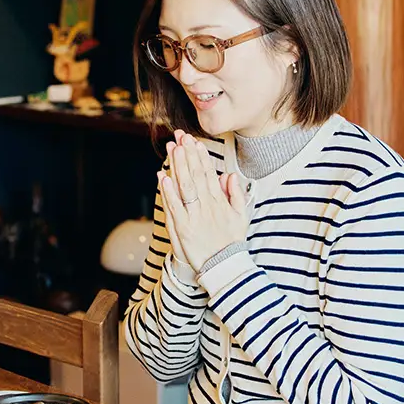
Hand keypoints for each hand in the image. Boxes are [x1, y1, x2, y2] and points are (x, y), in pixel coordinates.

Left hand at [158, 130, 248, 271]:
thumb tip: (229, 175)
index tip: (194, 141)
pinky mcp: (183, 228)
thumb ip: (236, 195)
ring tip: (172, 149)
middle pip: (195, 175)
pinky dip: (168, 192)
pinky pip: (175, 207)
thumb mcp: (241, 217)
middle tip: (180, 136)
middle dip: (188, 154)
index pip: (208, 173)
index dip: (200, 156)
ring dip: (177, 166)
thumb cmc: (231, 242)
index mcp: (220, 202)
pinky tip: (162, 177)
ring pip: (185, 187)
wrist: (224, 267)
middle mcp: (207, 206)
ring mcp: (194, 216)